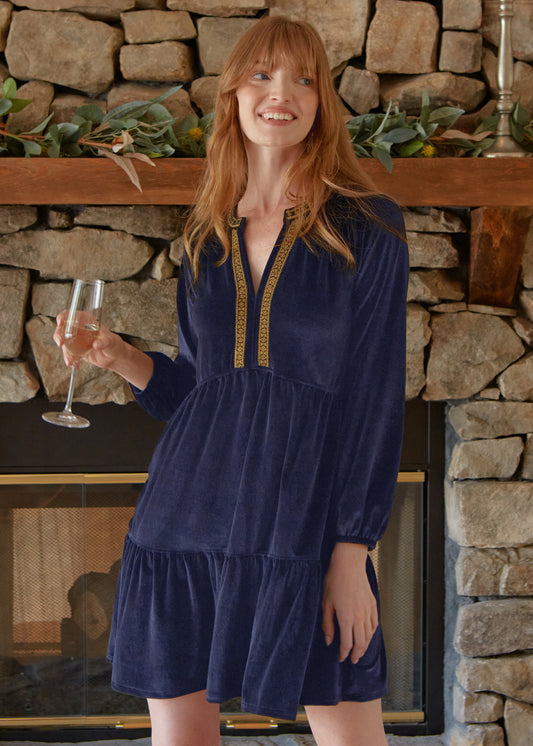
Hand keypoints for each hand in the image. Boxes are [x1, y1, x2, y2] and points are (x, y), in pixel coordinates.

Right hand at [54, 310, 153, 389]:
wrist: (114, 358)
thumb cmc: (114, 345)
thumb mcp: (111, 342)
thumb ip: (104, 342)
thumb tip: (96, 344)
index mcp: (87, 320)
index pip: (71, 314)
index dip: (63, 316)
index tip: (60, 322)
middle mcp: (79, 328)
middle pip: (63, 328)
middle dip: (58, 335)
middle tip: (60, 343)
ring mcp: (76, 339)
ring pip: (64, 342)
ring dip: (65, 352)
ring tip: (70, 361)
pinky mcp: (75, 350)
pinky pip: (68, 353)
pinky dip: (69, 359)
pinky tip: (74, 364)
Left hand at [322, 542, 377, 663]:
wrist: (349, 564)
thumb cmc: (335, 581)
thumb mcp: (326, 603)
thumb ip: (327, 625)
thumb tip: (329, 641)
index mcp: (346, 619)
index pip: (347, 644)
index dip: (344, 654)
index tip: (341, 658)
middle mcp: (359, 618)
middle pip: (361, 643)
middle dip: (356, 654)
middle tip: (352, 659)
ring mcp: (368, 611)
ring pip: (369, 636)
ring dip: (365, 646)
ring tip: (360, 651)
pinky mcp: (373, 605)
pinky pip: (375, 624)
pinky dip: (372, 633)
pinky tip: (368, 635)